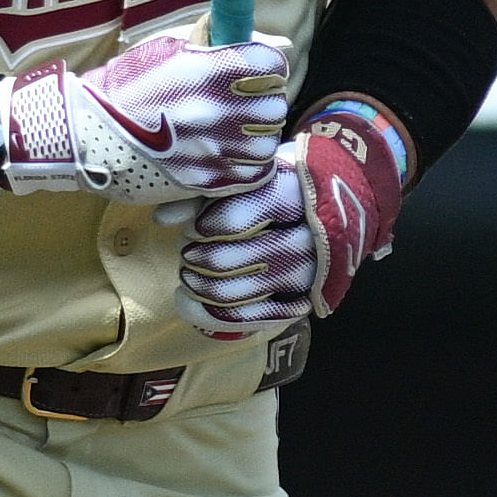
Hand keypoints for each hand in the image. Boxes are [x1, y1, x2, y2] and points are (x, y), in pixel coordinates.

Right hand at [0, 27, 289, 200]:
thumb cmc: (125, 84)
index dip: (266, 68)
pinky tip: (228, 154)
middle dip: (262, 100)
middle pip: (274, 105)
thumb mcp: (168, 47)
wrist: (83, 134)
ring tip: (232, 129)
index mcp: (207, 70)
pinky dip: (248, 165)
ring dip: (255, 135)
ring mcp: (211, 150)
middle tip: (240, 101)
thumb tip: (282, 44)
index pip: (273, 67)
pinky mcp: (205, 182)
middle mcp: (214, 110)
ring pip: (266, 142)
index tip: (253, 71)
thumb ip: (225, 42)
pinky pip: (253, 174)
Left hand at [173, 102, 403, 335]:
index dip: (208, 226)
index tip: (194, 228)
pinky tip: (191, 305)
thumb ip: (204, 191)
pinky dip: (214, 317)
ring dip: (204, 289)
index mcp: (296, 194)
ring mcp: (310, 274)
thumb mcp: (247, 176)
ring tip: (187, 276)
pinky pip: (254, 320)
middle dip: (203, 260)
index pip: (244, 215)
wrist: (334, 203)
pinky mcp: (302, 301)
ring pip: (246, 294)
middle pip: (244, 258)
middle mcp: (310, 237)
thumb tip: (163, 219)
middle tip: (187, 253)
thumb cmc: (276, 184)